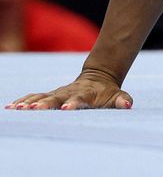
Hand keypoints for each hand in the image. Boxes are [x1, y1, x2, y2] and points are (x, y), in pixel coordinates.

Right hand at [8, 72, 132, 110]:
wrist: (98, 77)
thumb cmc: (107, 93)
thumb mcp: (118, 96)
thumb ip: (122, 100)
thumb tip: (127, 105)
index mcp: (86, 94)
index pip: (79, 99)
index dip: (74, 103)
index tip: (67, 108)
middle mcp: (69, 92)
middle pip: (56, 97)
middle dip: (45, 104)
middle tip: (34, 109)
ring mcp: (58, 92)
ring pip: (42, 96)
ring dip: (30, 102)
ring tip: (18, 108)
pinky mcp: (50, 94)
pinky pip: (35, 96)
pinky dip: (24, 100)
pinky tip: (11, 106)